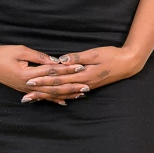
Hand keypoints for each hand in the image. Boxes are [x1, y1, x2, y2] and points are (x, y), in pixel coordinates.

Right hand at [0, 44, 90, 105]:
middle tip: (86, 86)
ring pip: (49, 95)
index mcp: (27, 74)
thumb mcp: (21, 50)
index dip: (67, 70)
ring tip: (79, 95)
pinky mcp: (24, 89)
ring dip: (65, 95)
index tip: (80, 68)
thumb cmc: (3, 53)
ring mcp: (26, 89)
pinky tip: (63, 102)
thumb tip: (54, 60)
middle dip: (71, 86)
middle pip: (54, 87)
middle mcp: (28, 85)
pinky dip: (53, 99)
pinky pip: (41, 97)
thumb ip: (38, 56)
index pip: (52, 72)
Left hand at [21, 46, 141, 103]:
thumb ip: (77, 58)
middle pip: (58, 90)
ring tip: (35, 99)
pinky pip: (71, 94)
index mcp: (82, 75)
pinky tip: (54, 99)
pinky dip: (60, 97)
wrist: (128, 64)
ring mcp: (86, 87)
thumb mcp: (94, 53)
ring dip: (48, 97)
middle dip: (41, 93)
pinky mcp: (88, 86)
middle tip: (25, 97)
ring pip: (63, 94)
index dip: (43, 81)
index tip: (29, 82)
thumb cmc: (112, 55)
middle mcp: (82, 84)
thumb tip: (61, 61)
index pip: (58, 79)